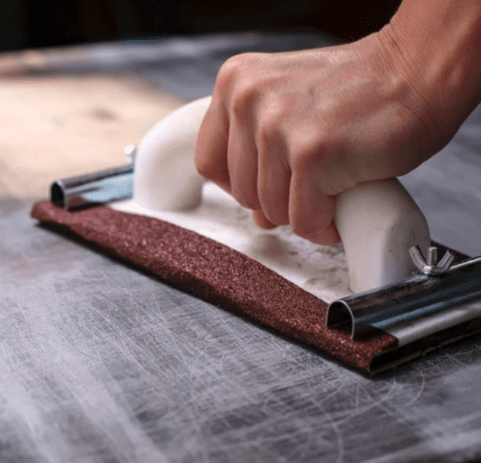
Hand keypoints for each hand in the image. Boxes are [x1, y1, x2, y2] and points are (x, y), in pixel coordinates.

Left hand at [194, 31, 447, 244]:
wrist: (418, 73)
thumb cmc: (361, 90)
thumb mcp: (288, 105)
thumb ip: (259, 152)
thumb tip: (256, 217)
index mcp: (235, 84)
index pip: (209, 160)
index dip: (238, 185)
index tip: (266, 185)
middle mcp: (248, 100)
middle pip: (240, 192)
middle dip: (278, 199)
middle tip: (313, 183)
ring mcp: (277, 127)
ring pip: (270, 210)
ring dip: (304, 211)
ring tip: (332, 184)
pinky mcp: (310, 154)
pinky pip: (303, 219)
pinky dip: (325, 224)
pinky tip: (342, 202)